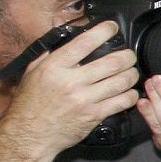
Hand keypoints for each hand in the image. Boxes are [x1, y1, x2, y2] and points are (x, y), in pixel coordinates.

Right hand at [2, 21, 139, 157]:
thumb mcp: (33, 73)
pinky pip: (121, 102)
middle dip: (127, 56)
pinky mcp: (94, 116)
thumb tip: (63, 37)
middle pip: (112, 62)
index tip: (112, 27)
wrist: (28, 134)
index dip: (104, 31)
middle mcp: (71, 82)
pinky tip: (129, 92)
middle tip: (129, 55)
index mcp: (55, 67)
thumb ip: (49, 54)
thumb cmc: (30, 104)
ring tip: (131, 72)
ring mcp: (84, 100)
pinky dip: (130, 95)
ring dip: (132, 74)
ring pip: (121, 81)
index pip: (85, 42)